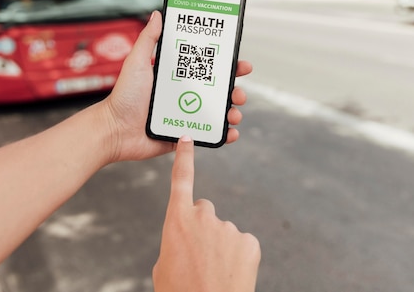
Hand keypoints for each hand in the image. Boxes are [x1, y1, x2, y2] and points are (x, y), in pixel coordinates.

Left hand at [102, 10, 252, 162]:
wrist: (115, 130)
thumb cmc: (124, 96)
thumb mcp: (137, 62)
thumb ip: (148, 39)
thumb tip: (157, 14)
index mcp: (177, 76)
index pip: (207, 67)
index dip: (226, 65)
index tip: (241, 64)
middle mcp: (184, 94)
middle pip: (218, 90)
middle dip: (235, 90)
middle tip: (239, 92)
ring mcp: (186, 115)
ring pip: (217, 113)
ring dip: (233, 112)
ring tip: (234, 113)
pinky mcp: (184, 134)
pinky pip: (209, 134)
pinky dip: (224, 134)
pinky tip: (230, 133)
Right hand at [153, 136, 260, 291]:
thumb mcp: (164, 265)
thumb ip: (176, 241)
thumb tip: (187, 240)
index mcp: (177, 220)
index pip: (181, 180)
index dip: (184, 158)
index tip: (187, 139)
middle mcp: (204, 217)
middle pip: (204, 209)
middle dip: (202, 226)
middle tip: (200, 255)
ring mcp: (229, 228)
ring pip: (223, 231)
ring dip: (220, 246)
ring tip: (214, 272)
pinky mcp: (249, 241)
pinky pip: (242, 243)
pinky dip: (238, 257)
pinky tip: (231, 274)